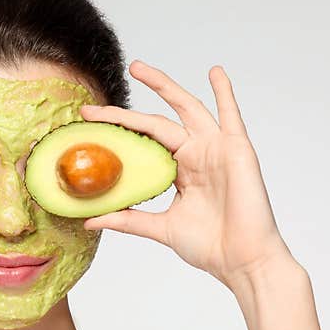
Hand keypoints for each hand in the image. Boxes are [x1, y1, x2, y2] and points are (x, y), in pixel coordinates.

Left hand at [80, 60, 293, 289]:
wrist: (242, 261)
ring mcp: (215, 149)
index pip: (143, 143)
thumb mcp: (159, 228)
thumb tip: (89, 221)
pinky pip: (230, 115)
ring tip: (138, 69)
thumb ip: (127, 220)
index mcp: (179, 171)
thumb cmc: (210, 246)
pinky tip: (215, 72)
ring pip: (186, 108)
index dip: (117, 134)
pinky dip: (224, 93)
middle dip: (125, 112)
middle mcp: (196, 155)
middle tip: (92, 106)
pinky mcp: (236, 149)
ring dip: (164, 87)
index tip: (87, 126)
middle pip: (157, 122)